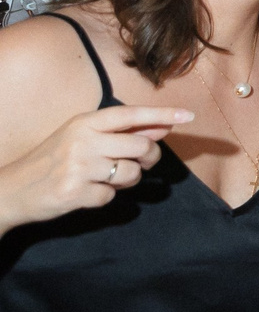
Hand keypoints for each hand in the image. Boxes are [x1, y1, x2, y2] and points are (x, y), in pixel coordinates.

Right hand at [0, 104, 193, 225]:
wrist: (11, 190)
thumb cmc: (53, 161)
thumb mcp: (82, 138)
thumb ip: (122, 132)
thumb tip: (164, 125)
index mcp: (85, 123)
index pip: (131, 114)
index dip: (162, 114)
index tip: (189, 116)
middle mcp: (83, 141)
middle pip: (141, 147)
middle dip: (148, 158)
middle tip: (140, 163)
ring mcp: (78, 167)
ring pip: (131, 173)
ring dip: (128, 180)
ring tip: (108, 178)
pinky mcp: (75, 192)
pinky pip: (112, 196)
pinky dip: (106, 197)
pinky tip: (88, 193)